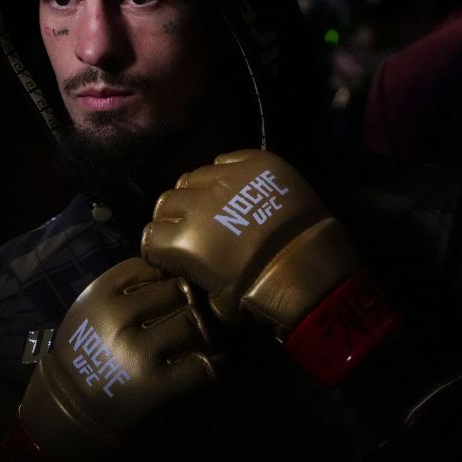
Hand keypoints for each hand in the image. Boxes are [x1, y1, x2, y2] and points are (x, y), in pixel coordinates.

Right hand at [16, 257, 218, 461]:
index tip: (167, 294)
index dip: (166, 280)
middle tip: (191, 314)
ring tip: (202, 339)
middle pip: (177, 291)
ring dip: (203, 331)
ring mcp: (139, 352)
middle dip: (188, 303)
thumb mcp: (91, 307)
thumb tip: (172, 274)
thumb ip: (124, 288)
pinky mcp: (157, 385)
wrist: (71, 406)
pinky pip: (202, 364)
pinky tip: (213, 363)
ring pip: (193, 323)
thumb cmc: (86, 351)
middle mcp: (119, 319)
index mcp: (100, 295)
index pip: (152, 268)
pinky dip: (215, 363)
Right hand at [143, 149, 397, 384]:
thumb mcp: (217, 302)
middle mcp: (197, 203)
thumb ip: (196, 278)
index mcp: (182, 240)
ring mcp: (227, 177)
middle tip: (187, 228)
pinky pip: (226, 159)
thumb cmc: (262, 294)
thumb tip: (191, 270)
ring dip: (196, 192)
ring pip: (193, 176)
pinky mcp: (255, 162)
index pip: (150, 235)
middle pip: (166, 201)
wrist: (311, 269)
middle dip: (171, 216)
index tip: (167, 253)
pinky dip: (224, 173)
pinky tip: (234, 187)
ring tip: (211, 204)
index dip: (158, 247)